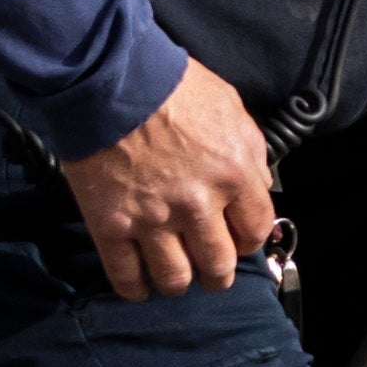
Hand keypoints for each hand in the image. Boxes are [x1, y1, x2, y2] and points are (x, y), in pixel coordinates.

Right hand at [62, 57, 278, 298]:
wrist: (110, 78)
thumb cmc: (173, 86)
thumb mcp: (232, 110)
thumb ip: (250, 155)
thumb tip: (256, 189)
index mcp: (234, 175)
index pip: (254, 232)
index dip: (246, 240)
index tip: (236, 239)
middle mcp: (197, 204)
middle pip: (218, 266)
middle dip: (217, 273)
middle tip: (209, 268)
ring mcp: (152, 219)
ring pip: (175, 279)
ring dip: (179, 282)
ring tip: (175, 275)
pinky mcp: (111, 225)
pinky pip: (126, 276)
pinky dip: (135, 288)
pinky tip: (140, 284)